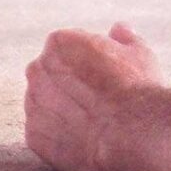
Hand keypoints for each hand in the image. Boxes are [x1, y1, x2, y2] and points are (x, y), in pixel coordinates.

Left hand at [25, 23, 163, 170]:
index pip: (64, 50)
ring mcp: (33, 104)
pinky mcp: (34, 135)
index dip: (85, 65)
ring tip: (90, 123)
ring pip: (42, 105)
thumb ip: (123, 38)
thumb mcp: (138, 52)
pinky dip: (57, 138)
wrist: (134, 131)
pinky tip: (81, 140)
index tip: (102, 78)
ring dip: (60, 112)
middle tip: (94, 101)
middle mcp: (38, 69)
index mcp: (58, 43)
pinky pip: (42, 134)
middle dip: (66, 87)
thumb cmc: (136, 87)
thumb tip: (119, 30)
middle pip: (48, 76)